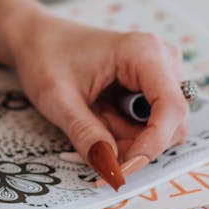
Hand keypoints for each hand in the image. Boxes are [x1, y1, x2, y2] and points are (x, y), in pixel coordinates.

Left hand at [8, 9, 188, 178]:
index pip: (171, 108)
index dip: (152, 145)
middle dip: (134, 144)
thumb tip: (110, 170)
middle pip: (171, 123)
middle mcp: (162, 59)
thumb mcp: (58, 98)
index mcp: (144, 52)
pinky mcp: (152, 85)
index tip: (122, 169)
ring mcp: (161, 72)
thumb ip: (86, 134)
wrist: (37, 39)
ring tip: (92, 117)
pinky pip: (151, 123)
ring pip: (161, 128)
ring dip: (127, 137)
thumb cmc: (46, 56)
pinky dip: (125, 131)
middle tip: (94, 142)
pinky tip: (101, 115)